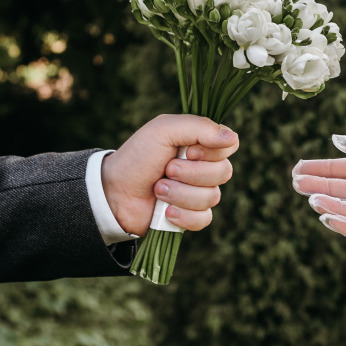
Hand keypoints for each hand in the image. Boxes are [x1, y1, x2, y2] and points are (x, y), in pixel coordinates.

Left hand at [101, 114, 238, 236]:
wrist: (114, 192)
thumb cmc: (138, 156)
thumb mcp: (164, 130)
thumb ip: (199, 127)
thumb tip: (232, 138)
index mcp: (201, 144)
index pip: (230, 145)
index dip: (212, 151)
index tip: (188, 151)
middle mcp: (205, 168)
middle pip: (224, 172)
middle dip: (191, 173)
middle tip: (166, 170)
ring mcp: (199, 193)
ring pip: (213, 197)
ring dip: (180, 193)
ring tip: (158, 189)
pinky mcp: (192, 216)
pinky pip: (204, 219)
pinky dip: (183, 215)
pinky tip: (165, 211)